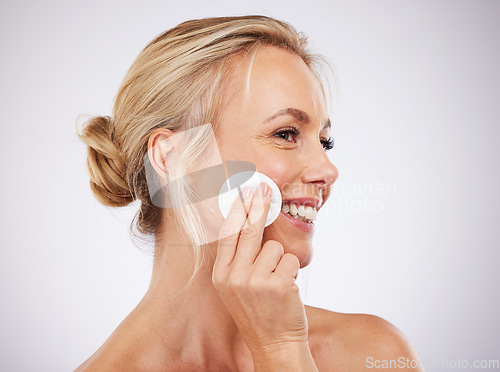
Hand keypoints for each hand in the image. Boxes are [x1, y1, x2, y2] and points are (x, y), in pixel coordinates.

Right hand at [212, 183, 308, 354]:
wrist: (274, 344)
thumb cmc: (259, 312)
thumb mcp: (235, 288)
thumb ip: (238, 260)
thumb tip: (248, 221)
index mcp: (221, 276)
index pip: (228, 234)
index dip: (237, 210)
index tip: (243, 191)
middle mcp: (234, 277)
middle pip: (249, 230)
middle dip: (258, 205)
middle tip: (265, 187)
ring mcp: (255, 281)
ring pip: (275, 247)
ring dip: (281, 261)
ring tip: (277, 282)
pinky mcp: (278, 284)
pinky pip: (291, 260)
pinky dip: (292, 271)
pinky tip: (286, 290)